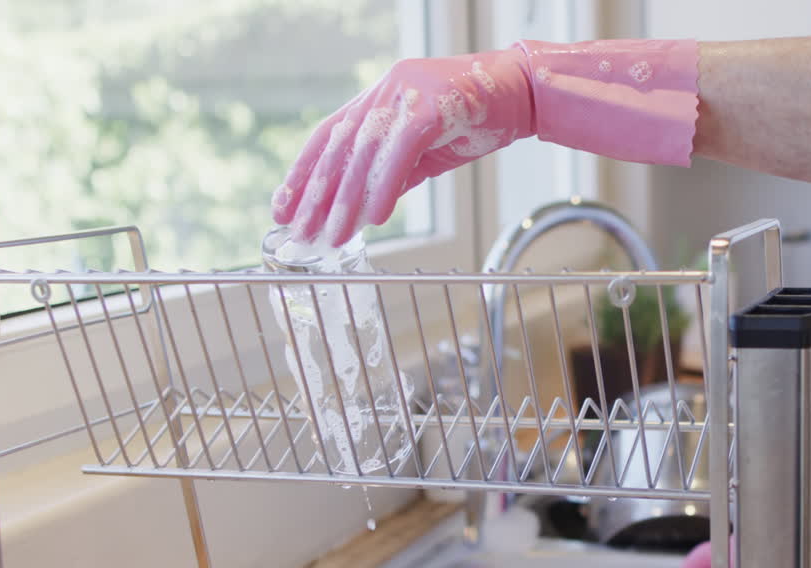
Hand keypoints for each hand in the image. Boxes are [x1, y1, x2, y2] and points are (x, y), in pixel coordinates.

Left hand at [272, 50, 533, 245]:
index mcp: (380, 98)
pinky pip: (401, 152)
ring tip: (335, 234)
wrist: (526, 92)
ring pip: (365, 151)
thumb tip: (365, 206)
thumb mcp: (428, 149)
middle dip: (318, 194)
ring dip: (347, 199)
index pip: (328, 135)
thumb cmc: (479, 118)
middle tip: (303, 232)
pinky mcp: (433, 105)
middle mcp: (386, 91)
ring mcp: (408, 94)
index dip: (303, 173)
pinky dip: (385, 186)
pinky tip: (374, 218)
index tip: (284, 208)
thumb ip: (395, 171)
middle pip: (340, 147)